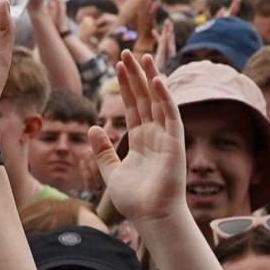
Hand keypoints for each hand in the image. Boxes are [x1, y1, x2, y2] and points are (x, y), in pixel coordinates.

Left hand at [91, 51, 187, 224]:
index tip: (119, 65)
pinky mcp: (175, 143)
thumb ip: (103, 150)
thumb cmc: (135, 200)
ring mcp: (166, 138)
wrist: (151, 217)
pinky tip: (156, 80)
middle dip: (136, 75)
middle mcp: (155, 135)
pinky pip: (170, 115)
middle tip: (127, 52)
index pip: (133, 106)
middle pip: (145, 98)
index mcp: (141, 140)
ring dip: (150, 79)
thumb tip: (93, 128)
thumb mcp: (111, 171)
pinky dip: (165, 97)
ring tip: (141, 57)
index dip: (126, 85)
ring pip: (158, 101)